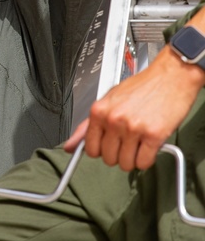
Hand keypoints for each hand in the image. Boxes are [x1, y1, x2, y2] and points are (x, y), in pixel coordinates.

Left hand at [65, 42, 203, 170]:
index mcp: (99, 111)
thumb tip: (70, 146)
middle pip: (108, 158)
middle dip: (118, 155)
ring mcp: (133, 128)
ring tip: (138, 144)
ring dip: (133, 159)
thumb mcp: (109, 100)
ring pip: (125, 163)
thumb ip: (88, 125)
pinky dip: (146, 160)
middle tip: (127, 143)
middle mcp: (114, 120)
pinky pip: (144, 162)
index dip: (100, 151)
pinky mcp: (154, 135)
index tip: (107, 147)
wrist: (171, 77)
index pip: (90, 148)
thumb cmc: (142, 87)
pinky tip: (148, 147)